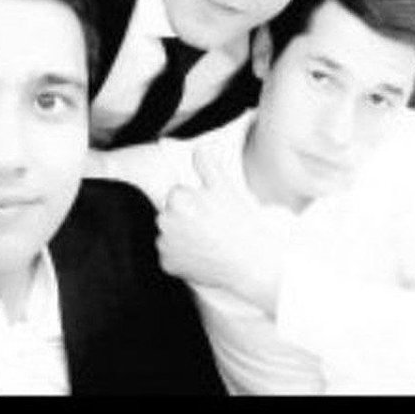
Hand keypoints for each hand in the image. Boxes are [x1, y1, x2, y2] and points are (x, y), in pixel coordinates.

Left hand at [156, 148, 285, 315]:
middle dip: (186, 216)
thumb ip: (207, 164)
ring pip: (169, 232)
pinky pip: (170, 254)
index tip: (211, 209)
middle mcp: (165, 222)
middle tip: (211, 224)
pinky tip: (201, 255)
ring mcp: (165, 245)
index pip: (178, 193)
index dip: (196, 199)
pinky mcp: (167, 264)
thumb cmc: (239, 223)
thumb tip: (197, 149)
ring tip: (208, 240)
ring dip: (181, 235)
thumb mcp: (226, 187)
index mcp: (178, 199)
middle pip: (171, 212)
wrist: (249, 261)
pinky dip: (181, 255)